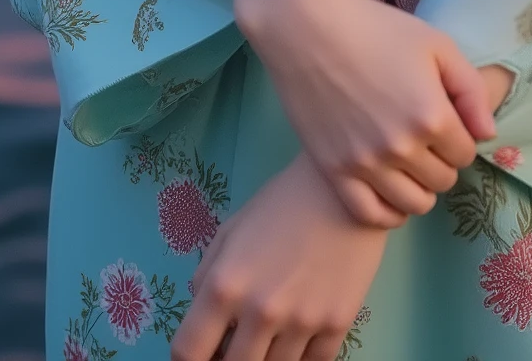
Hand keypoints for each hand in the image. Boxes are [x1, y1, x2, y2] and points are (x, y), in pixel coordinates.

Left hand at [171, 152, 387, 360]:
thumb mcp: (231, 232)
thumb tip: (201, 320)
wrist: (345, 187)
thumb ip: (206, 277)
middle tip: (238, 342)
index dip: (187, 359)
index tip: (200, 352)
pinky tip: (300, 335)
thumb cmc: (282, 204)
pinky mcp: (338, 324)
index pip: (187, 351)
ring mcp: (302, 322)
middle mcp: (261, 311)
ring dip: (267, 357)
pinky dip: (302, 357)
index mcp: (225, 284)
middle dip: (228, 360)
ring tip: (271, 332)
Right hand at [222, 0, 495, 226]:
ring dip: (420, 186)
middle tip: (427, 138)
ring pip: (414, 203)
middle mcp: (401, 147)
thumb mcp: (435, 44)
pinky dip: (389, 212)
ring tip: (411, 162)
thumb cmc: (375, 26)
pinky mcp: (333, 172)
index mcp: (431, 114)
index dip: (460, 138)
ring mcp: (365, 164)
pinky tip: (390, 190)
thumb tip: (488, 135)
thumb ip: (470, 90)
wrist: (306, 26)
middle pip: (443, 180)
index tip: (446, 122)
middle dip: (442, 161)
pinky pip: (372, 215)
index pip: (466, 153)